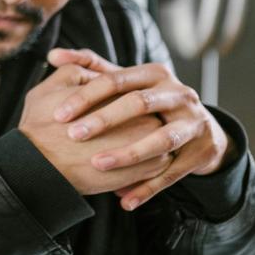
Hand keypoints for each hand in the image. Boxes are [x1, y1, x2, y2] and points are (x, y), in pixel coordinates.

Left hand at [46, 48, 231, 209]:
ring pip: (162, 139)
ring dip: (129, 154)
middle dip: (104, 120)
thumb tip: (53, 55)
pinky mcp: (201, 150)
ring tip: (98, 165)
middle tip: (73, 135)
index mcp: (155, 74)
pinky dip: (149, 187)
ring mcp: (193, 122)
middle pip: (139, 103)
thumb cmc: (150, 101)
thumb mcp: (127, 81)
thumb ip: (91, 67)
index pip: (116, 80)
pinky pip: (174, 172)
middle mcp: (178, 94)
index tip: (59, 115)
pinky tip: (125, 200)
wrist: (201, 127)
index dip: (86, 96)